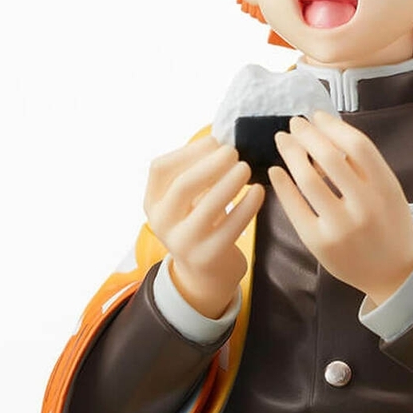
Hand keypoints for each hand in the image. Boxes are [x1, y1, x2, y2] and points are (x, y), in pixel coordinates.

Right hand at [144, 135, 264, 318]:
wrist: (204, 273)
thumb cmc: (199, 221)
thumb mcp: (186, 199)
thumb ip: (196, 172)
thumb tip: (220, 139)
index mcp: (152, 202)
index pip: (160, 168)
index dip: (189, 151)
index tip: (215, 141)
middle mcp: (161, 223)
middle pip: (183, 185)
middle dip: (211, 164)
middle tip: (234, 152)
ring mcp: (183, 243)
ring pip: (208, 206)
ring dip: (230, 182)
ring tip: (247, 168)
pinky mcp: (208, 257)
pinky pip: (231, 227)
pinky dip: (247, 205)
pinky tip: (259, 191)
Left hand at [269, 113, 412, 304]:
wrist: (392, 275)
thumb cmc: (388, 226)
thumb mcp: (389, 192)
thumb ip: (364, 166)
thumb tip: (327, 132)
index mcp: (385, 189)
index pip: (357, 145)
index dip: (333, 126)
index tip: (317, 116)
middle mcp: (364, 206)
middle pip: (329, 157)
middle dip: (307, 134)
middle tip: (294, 123)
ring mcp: (340, 227)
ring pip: (307, 180)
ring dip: (291, 153)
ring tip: (283, 141)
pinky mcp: (318, 242)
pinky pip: (294, 206)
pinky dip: (282, 184)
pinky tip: (276, 170)